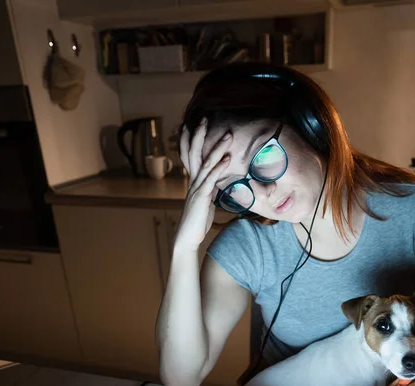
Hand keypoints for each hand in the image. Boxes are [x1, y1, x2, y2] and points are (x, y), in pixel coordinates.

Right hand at [174, 118, 232, 252]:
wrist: (187, 238)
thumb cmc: (197, 222)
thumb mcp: (205, 203)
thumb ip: (209, 192)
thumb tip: (216, 185)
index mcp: (193, 182)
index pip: (190, 156)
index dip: (191, 140)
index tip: (193, 124)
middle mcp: (193, 182)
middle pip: (195, 153)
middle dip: (200, 135)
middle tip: (205, 118)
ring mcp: (196, 188)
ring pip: (206, 163)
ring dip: (217, 147)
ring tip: (228, 134)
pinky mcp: (202, 197)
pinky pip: (211, 178)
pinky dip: (219, 167)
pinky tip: (227, 157)